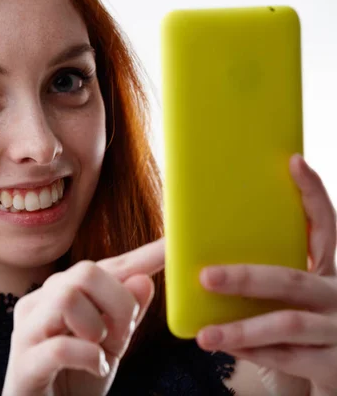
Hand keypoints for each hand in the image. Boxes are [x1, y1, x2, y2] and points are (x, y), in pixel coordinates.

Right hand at [1, 238, 164, 395]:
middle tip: (122, 333)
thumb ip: (126, 313)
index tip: (172, 244)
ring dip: (98, 327)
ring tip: (102, 351)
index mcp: (59, 294)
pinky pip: (62, 346)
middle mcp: (39, 304)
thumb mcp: (111, 345)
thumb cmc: (75, 379)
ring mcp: (26, 331)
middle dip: (118, 301)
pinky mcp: (22, 363)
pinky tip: (95, 368)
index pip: (106, 266)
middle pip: (84, 271)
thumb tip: (145, 279)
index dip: (142, 255)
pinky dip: (89, 358)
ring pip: (67, 297)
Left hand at [197, 154, 336, 395]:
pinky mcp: (336, 362)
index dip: (313, 194)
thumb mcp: (297, 289)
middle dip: (245, 278)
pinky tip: (227, 349)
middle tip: (205, 277)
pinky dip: (255, 353)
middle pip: (291, 280)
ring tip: (206, 335)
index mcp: (329, 267)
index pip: (326, 224)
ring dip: (242, 329)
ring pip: (289, 324)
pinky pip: (290, 358)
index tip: (294, 162)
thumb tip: (202, 249)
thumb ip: (271, 267)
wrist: (336, 361)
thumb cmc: (305, 316)